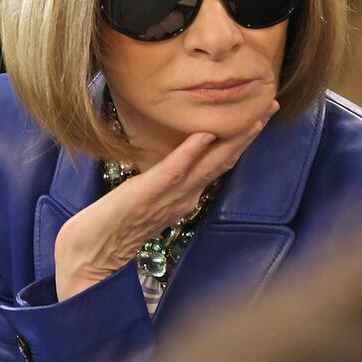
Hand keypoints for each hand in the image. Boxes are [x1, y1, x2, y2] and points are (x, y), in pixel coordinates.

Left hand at [54, 101, 278, 300]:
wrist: (91, 254)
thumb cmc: (111, 225)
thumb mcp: (146, 200)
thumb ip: (164, 185)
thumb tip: (174, 167)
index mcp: (184, 196)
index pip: (219, 163)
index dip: (241, 140)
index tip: (260, 115)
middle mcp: (183, 196)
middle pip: (223, 161)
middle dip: (248, 133)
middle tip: (271, 107)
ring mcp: (168, 196)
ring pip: (208, 165)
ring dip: (232, 140)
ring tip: (252, 117)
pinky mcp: (148, 193)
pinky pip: (173, 170)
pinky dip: (190, 151)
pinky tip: (204, 134)